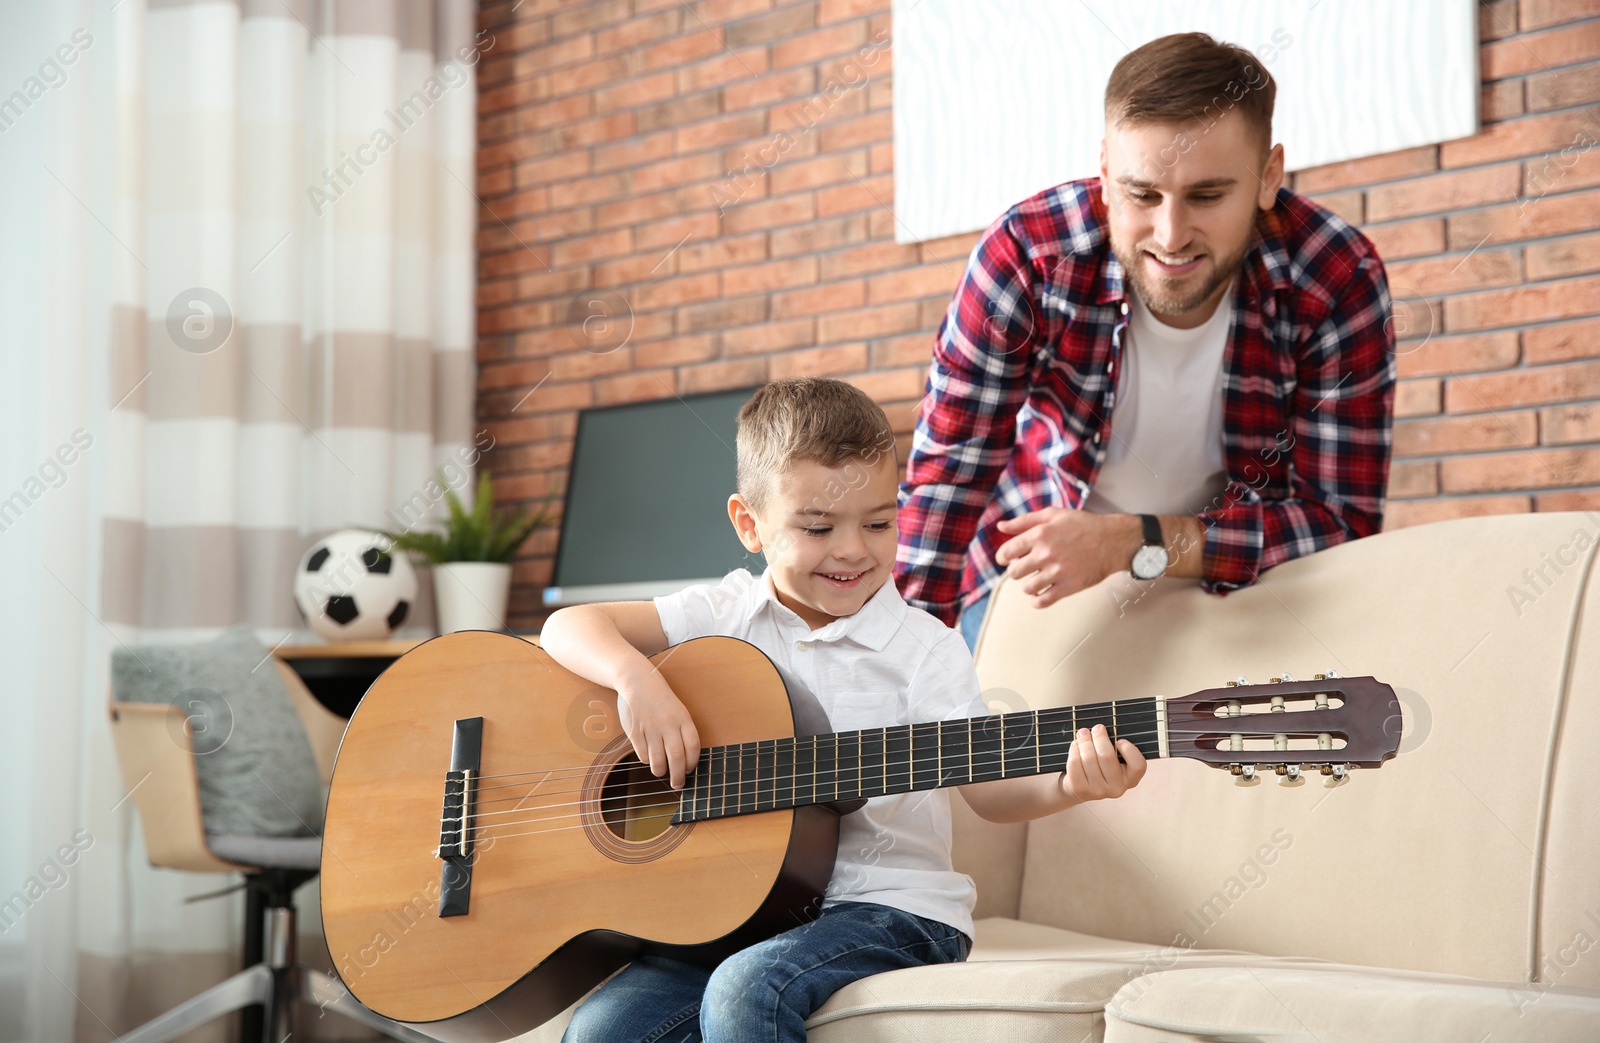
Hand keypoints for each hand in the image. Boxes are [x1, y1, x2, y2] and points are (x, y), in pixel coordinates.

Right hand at [615, 670, 699, 789]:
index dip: (693, 763)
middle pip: (677, 758)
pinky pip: (642, 755)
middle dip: (678, 777)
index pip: (693, 747)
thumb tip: (687, 761)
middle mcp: (668, 724)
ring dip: (661, 771)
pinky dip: (646, 760)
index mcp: (683, 719)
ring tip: (662, 771)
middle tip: (677, 784)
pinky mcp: (635, 732)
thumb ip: (683, 732)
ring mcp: (651, 729)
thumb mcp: (679, 711)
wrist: (638, 682)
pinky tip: (649, 756)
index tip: (690, 770)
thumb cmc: (662, 700)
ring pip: (658, 761)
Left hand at [994, 509, 1138, 607]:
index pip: (1006, 552)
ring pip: (1027, 588)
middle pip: (1014, 572)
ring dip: (1028, 585)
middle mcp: (1046, 554)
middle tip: (1027, 567)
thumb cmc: (1082, 525)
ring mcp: (1057, 572)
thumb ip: (1024, 521)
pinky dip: (1037, 601)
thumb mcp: (1053, 515)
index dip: (1003, 557)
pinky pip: (1043, 602)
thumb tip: (1000, 526)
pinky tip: (1041, 593)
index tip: (1007, 559)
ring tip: (1037, 579)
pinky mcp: (1069, 587)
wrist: (1113, 541)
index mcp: (1040, 535)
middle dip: (1017, 570)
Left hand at [1061, 724, 1146, 804]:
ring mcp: (1098, 790)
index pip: (1138, 765)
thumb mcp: (1115, 760)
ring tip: (1083, 733)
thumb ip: (1115, 747)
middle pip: (1107, 756)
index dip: (1129, 750)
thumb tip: (1103, 729)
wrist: (1078, 789)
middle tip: (1097, 728)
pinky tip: (1076, 745)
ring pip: (1089, 757)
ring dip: (1084, 741)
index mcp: (1130, 779)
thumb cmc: (1100, 767)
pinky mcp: (1080, 789)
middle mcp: (1117, 788)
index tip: (1119, 740)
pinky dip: (1074, 750)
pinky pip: (1075, 762)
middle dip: (1099, 737)